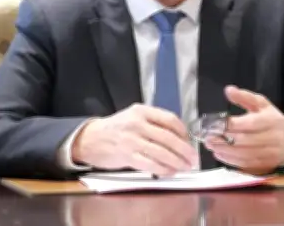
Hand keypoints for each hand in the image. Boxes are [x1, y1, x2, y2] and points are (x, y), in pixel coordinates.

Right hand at [71, 103, 198, 175]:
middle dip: (185, 150)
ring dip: (177, 162)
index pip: (170, 120)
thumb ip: (154, 123)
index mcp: (142, 111)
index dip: (184, 132)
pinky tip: (170, 171)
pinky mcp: (127, 156)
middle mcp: (137, 124)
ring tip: (185, 167)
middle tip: (193, 158)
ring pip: (161, 152)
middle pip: (169, 137)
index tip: (190, 141)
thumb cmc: (115, 129)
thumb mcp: (134, 117)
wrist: (89, 139)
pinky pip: (151, 164)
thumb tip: (180, 137)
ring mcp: (132, 140)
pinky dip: (163, 169)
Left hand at [205, 85, 283, 173]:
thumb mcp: (261, 104)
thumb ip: (244, 97)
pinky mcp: (265, 165)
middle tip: (207, 136)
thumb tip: (228, 90)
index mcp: (270, 120)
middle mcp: (271, 138)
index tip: (215, 123)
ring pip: (243, 154)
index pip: (249, 123)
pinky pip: (245, 164)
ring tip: (210, 145)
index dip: (231, 124)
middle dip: (223, 139)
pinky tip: (219, 154)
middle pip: (244, 140)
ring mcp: (268, 153)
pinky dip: (230, 160)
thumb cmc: (273, 120)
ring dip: (224, 151)